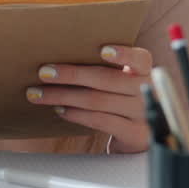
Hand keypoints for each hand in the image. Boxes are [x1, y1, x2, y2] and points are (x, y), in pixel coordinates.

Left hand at [26, 45, 153, 153]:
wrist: (139, 137)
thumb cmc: (122, 101)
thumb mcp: (122, 82)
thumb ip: (106, 68)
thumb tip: (60, 55)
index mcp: (146, 72)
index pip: (140, 59)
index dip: (123, 54)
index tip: (102, 50)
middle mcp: (148, 91)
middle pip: (107, 79)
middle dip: (71, 75)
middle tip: (43, 72)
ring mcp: (143, 114)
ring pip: (97, 101)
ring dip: (64, 96)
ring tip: (40, 94)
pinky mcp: (135, 135)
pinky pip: (100, 121)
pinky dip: (76, 114)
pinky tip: (60, 109)